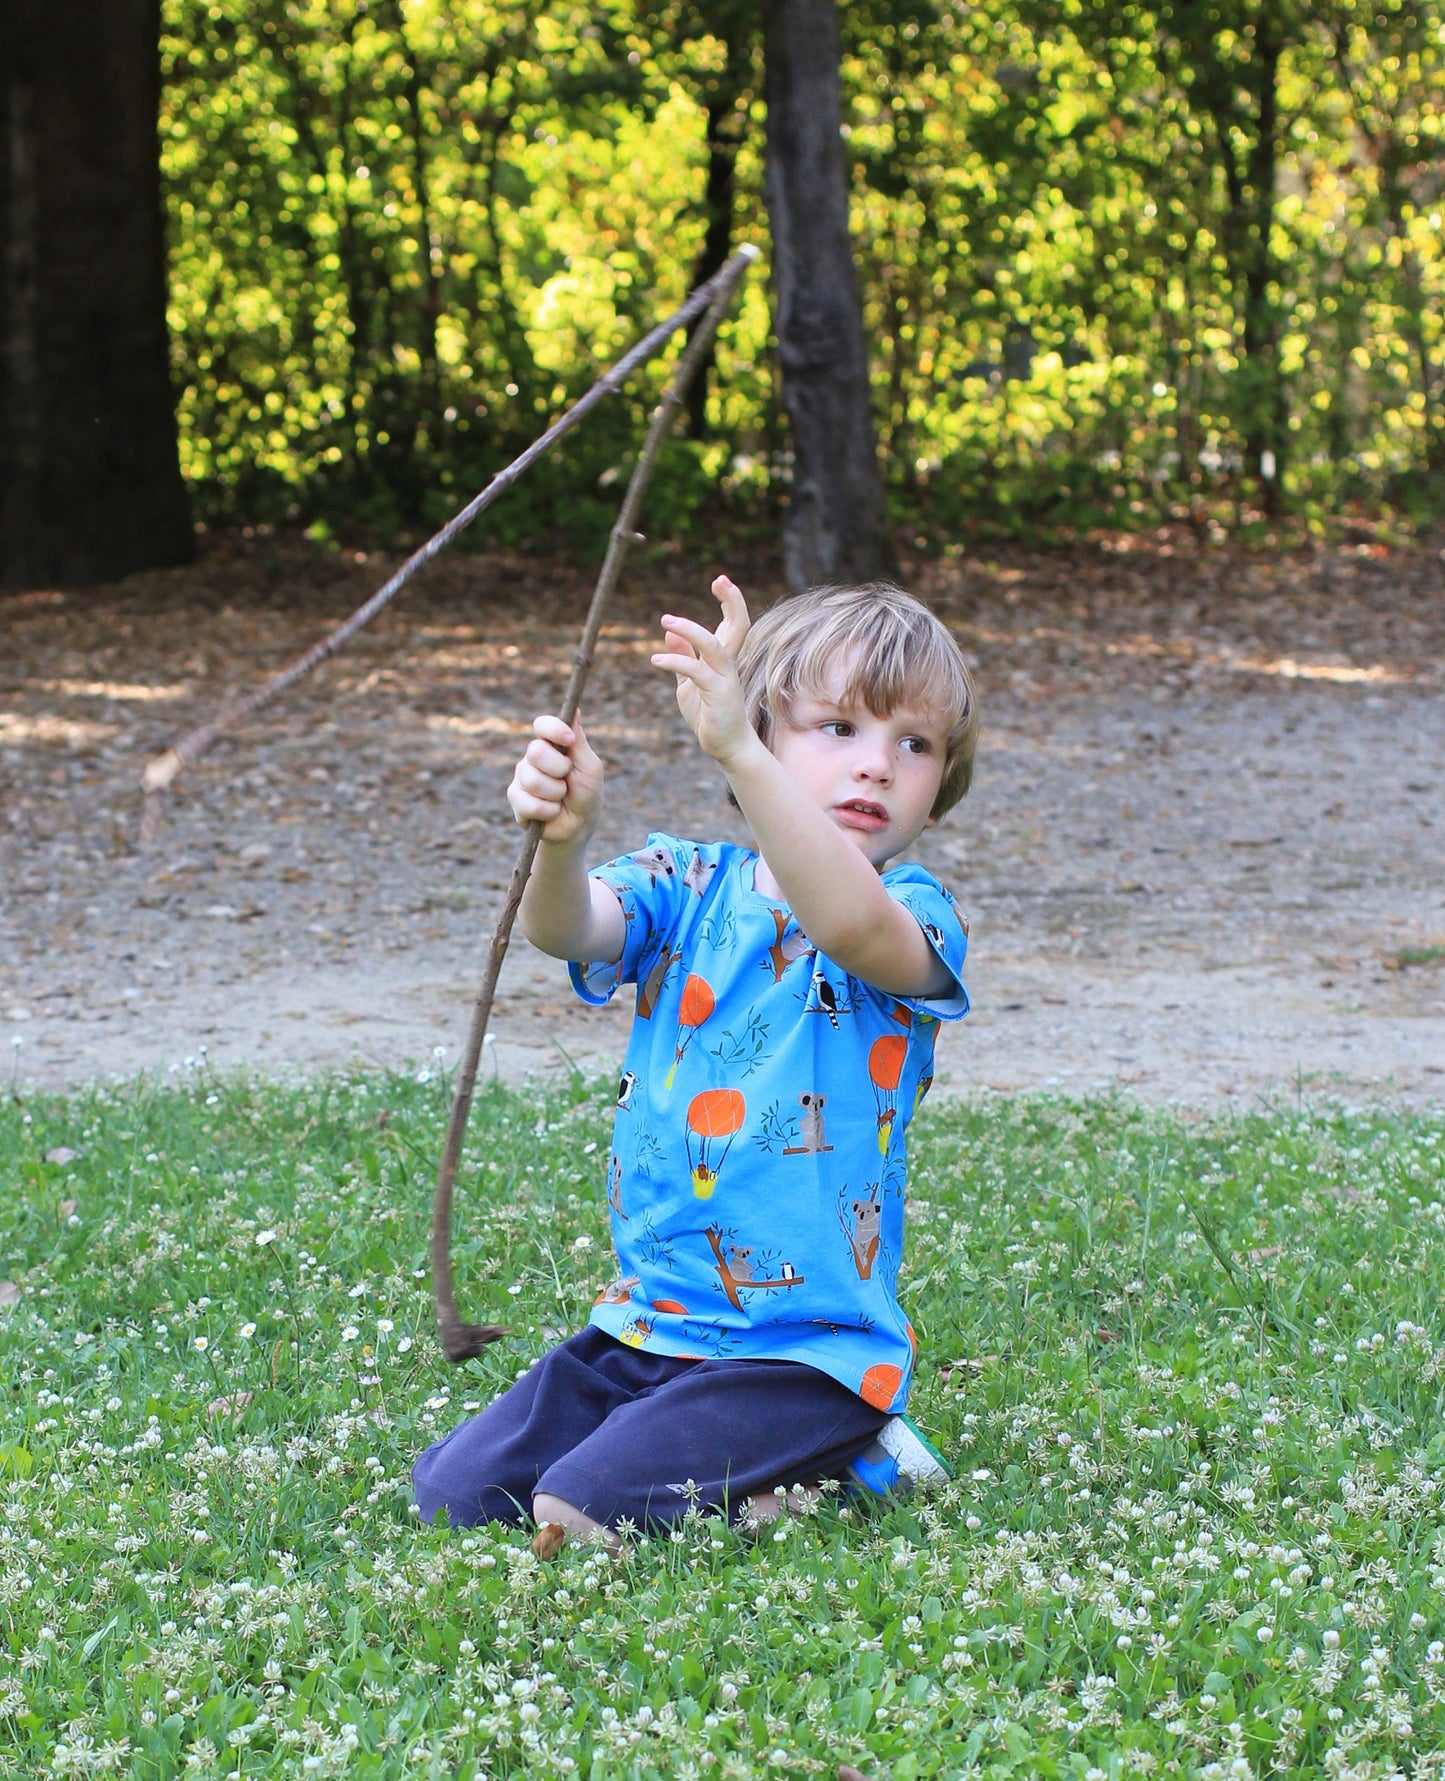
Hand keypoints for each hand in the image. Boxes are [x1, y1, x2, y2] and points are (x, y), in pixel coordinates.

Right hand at [507, 714, 603, 846]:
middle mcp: (533, 757)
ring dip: (556, 794)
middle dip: (559, 769)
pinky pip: (529, 802)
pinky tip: (551, 812)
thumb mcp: (589, 767)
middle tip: (567, 780)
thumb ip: (578, 741)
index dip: (553, 729)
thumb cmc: (587, 794)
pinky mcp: (516, 799)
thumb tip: (575, 710)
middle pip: (536, 751)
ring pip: (534, 780)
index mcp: (552, 745)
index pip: (542, 725)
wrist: (578, 827)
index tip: (569, 740)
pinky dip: (548, 811)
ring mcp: (522, 777)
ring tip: (561, 799)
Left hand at [651, 574, 755, 766]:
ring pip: (714, 645)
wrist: (727, 748)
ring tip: (666, 620)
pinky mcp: (718, 695)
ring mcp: (726, 679)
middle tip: (719, 579)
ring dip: (691, 629)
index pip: (733, 623)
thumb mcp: (690, 684)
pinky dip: (676, 662)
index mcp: (724, 660)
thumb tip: (671, 634)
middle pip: (738, 626)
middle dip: (732, 601)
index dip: (730, 601)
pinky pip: (697, 671)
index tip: (720, 581)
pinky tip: (656, 660)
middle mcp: (729, 665)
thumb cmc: (710, 716)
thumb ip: (683, 657)